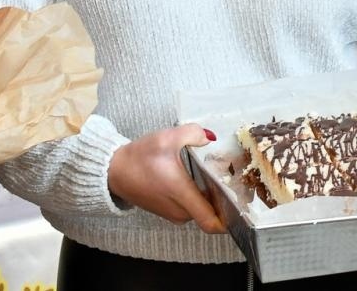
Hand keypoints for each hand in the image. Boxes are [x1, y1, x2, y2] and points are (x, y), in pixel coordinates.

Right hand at [107, 124, 224, 233]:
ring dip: (209, 197)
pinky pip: (190, 207)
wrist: (113, 171)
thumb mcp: (166, 138)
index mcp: (182, 195)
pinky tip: (198, 178)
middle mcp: (179, 210)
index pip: (211, 222)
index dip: (230, 219)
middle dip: (223, 199)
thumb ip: (192, 133)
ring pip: (200, 210)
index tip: (242, 205)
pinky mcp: (167, 211)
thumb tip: (210, 137)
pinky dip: (197, 196)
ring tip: (215, 174)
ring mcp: (173, 213)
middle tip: (233, 178)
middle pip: (211, 212)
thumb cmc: (138, 157)